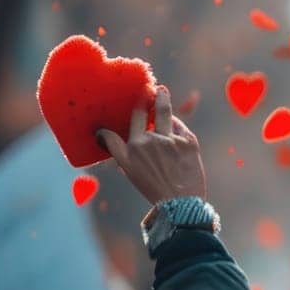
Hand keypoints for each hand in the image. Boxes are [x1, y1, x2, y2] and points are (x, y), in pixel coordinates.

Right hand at [99, 88, 207, 204]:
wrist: (180, 202)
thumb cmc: (152, 186)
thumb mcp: (128, 169)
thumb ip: (116, 147)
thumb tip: (100, 132)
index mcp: (133, 148)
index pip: (132, 118)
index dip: (134, 105)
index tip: (135, 94)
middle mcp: (150, 141)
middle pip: (149, 111)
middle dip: (150, 96)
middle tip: (151, 87)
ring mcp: (171, 140)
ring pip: (166, 114)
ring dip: (163, 99)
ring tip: (162, 91)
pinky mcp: (189, 141)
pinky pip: (180, 127)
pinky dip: (176, 125)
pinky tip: (174, 123)